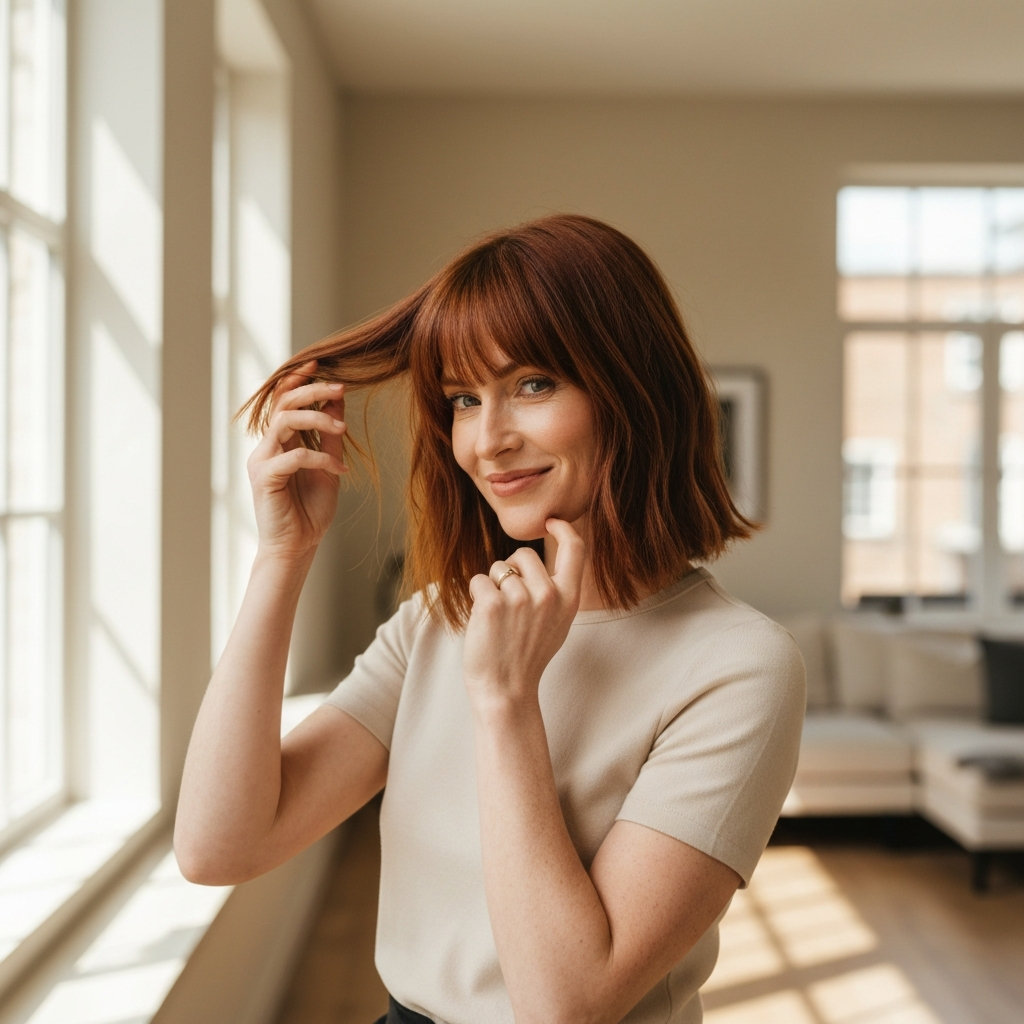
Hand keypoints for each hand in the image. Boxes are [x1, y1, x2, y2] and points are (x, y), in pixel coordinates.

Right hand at [246, 361, 347, 561]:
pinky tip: (340, 469)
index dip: (299, 379)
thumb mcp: (329, 466)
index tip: (321, 364)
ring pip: (284, 421)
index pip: (283, 399)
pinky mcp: (264, 478)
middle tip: (340, 387)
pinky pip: (294, 456)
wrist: (298, 546)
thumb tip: (337, 399)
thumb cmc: (310, 509)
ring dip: (317, 418)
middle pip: (283, 402)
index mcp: (279, 441)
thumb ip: (329, 435)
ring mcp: (262, 461)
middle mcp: (266, 446)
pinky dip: (321, 458)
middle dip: (312, 390)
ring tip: (342, 429)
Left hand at [463, 519, 584, 712]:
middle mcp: (549, 594)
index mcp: (570, 598)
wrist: (506, 690)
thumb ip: (557, 590)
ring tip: (499, 619)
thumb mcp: (558, 622)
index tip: (552, 521)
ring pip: (498, 568)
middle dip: (511, 569)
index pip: (575, 548)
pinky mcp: (492, 604)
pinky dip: (476, 596)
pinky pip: (479, 580)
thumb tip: (547, 556)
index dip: (563, 528)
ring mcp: (520, 598)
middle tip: (509, 603)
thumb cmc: (528, 656)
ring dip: (492, 587)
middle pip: (523, 554)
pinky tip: (483, 620)